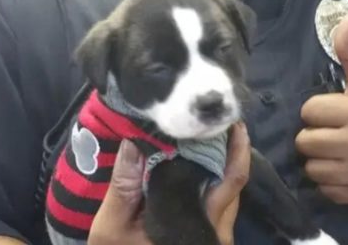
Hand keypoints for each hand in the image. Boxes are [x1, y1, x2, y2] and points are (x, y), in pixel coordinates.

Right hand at [88, 123, 249, 244]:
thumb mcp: (113, 227)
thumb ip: (124, 186)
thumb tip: (133, 142)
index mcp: (200, 227)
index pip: (229, 180)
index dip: (232, 147)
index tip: (222, 117)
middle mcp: (217, 230)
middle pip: (234, 181)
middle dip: (230, 147)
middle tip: (215, 113)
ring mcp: (214, 235)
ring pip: (227, 190)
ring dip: (219, 160)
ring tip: (204, 129)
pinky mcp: (206, 235)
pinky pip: (216, 199)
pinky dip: (208, 174)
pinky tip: (191, 156)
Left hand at [297, 14, 347, 204]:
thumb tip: (345, 19)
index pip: (309, 111)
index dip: (319, 110)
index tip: (336, 111)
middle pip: (304, 141)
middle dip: (316, 136)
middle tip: (335, 133)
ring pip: (312, 169)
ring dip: (322, 161)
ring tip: (340, 153)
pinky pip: (328, 191)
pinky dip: (335, 184)